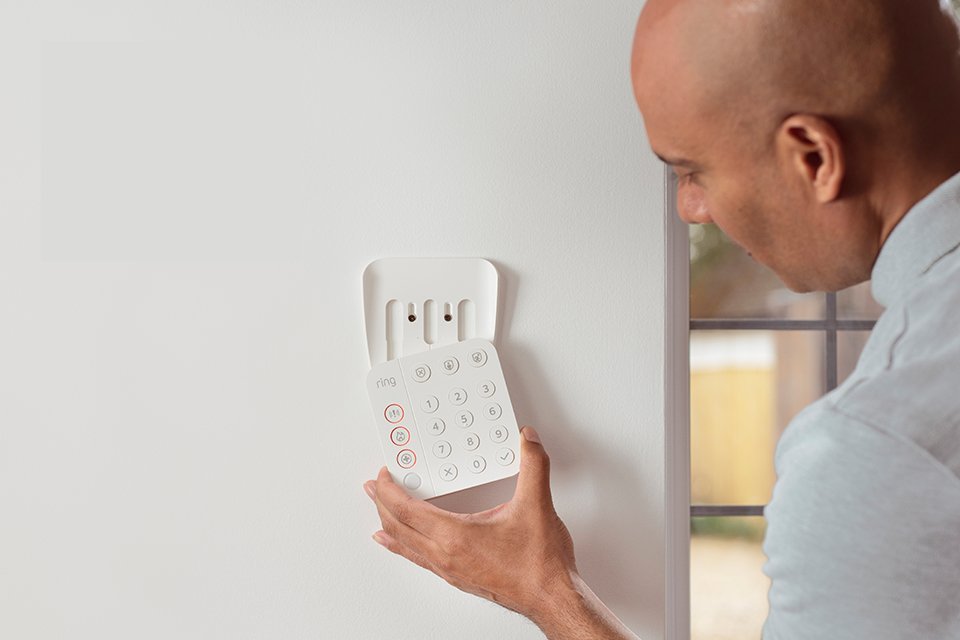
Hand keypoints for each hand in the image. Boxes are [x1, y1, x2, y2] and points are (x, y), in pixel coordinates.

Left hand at [364, 426, 577, 622]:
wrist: (551, 597)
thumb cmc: (540, 564)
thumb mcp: (536, 505)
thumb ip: (533, 466)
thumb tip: (528, 440)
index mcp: (455, 537)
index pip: (406, 511)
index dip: (389, 490)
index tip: (383, 475)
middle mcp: (446, 556)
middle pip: (398, 528)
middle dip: (381, 505)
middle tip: (372, 488)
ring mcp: (450, 570)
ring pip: (406, 546)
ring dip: (389, 526)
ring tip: (379, 515)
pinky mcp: (459, 577)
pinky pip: (420, 559)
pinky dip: (405, 546)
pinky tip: (407, 545)